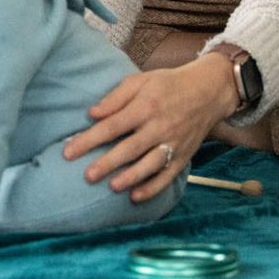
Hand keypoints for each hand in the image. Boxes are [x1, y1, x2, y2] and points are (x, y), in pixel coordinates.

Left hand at [62, 58, 239, 202]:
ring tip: (111, 187)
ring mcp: (174, 143)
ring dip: (131, 177)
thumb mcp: (140, 81)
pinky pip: (168, 175)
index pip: (112, 126)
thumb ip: (115, 98)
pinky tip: (135, 197)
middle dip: (107, 163)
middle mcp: (160, 126)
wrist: (209, 91)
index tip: (69, 152)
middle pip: (129, 148)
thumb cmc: (167, 84)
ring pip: (150, 164)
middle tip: (87, 176)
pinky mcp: (184, 155)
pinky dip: (153, 188)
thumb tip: (91, 114)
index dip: (89, 140)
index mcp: (145, 106)